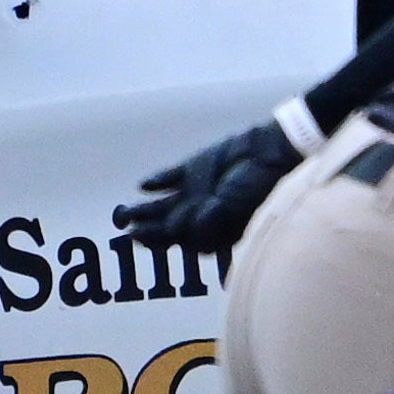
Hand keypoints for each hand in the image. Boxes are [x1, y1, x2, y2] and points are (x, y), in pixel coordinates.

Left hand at [119, 121, 298, 258]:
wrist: (268, 153)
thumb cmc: (258, 186)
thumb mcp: (235, 209)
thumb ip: (209, 220)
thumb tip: (185, 229)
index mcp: (213, 229)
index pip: (181, 240)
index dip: (159, 240)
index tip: (139, 238)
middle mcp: (201, 214)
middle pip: (168, 225)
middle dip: (148, 230)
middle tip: (128, 231)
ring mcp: (196, 192)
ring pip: (164, 204)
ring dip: (145, 210)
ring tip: (125, 213)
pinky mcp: (193, 169)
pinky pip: (170, 177)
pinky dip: (157, 181)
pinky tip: (144, 185)